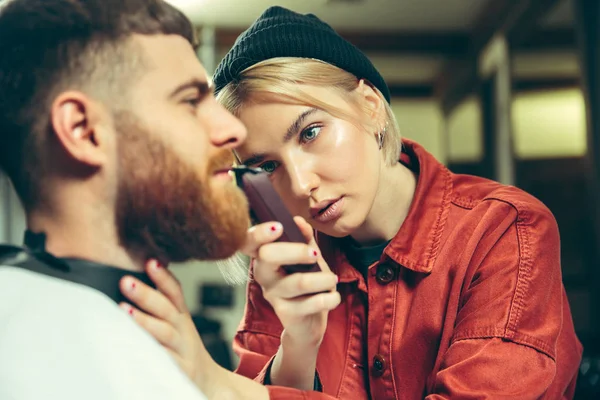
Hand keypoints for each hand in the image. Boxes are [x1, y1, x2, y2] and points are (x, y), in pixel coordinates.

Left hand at [118, 260, 209, 387]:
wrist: (209, 380)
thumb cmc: (183, 349)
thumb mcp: (177, 324)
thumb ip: (161, 304)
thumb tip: (137, 279)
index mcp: (181, 317)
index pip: (175, 292)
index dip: (164, 276)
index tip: (150, 261)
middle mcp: (183, 331)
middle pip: (167, 309)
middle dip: (147, 294)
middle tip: (126, 282)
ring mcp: (183, 351)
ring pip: (165, 333)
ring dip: (145, 321)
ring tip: (124, 310)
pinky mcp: (181, 371)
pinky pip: (164, 362)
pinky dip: (151, 353)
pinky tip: (133, 347)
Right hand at [242, 216, 339, 346]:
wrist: (307, 323)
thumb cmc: (306, 282)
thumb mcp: (307, 257)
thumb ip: (304, 238)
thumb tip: (298, 221)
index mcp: (264, 256)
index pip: (249, 241)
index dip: (259, 233)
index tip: (279, 227)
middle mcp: (263, 273)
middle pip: (268, 255)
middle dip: (296, 251)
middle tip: (315, 254)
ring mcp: (272, 294)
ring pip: (298, 281)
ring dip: (323, 279)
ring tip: (333, 279)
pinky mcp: (286, 313)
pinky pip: (312, 302)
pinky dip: (330, 298)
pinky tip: (334, 296)